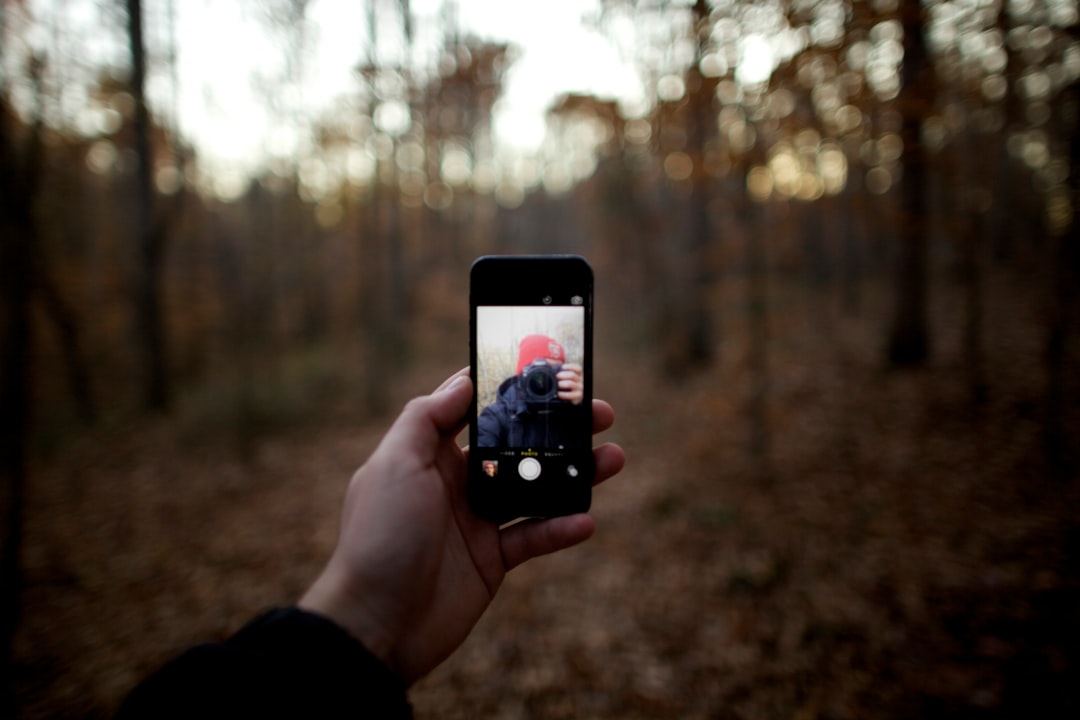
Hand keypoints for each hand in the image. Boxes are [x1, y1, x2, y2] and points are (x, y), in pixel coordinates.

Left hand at [299, 368, 624, 685]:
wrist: (376, 624)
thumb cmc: (379, 537)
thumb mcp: (394, 465)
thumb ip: (425, 418)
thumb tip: (462, 380)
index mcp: (429, 454)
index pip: (475, 410)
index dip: (510, 389)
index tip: (549, 371)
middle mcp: (456, 482)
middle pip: (516, 445)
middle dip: (557, 428)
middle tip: (599, 412)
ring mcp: (477, 521)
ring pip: (535, 487)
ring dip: (574, 472)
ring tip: (614, 457)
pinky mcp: (492, 560)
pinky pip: (535, 537)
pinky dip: (561, 528)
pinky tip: (586, 520)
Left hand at [556, 363, 583, 404]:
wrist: (568, 399)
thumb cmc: (565, 386)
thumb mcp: (563, 376)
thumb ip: (557, 367)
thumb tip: (547, 361)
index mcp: (578, 374)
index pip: (577, 368)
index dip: (570, 367)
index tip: (562, 367)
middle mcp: (580, 381)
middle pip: (573, 375)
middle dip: (563, 375)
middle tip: (557, 376)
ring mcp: (580, 389)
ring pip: (571, 384)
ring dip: (563, 384)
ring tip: (558, 384)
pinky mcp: (578, 397)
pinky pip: (572, 395)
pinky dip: (564, 394)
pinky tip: (559, 394)